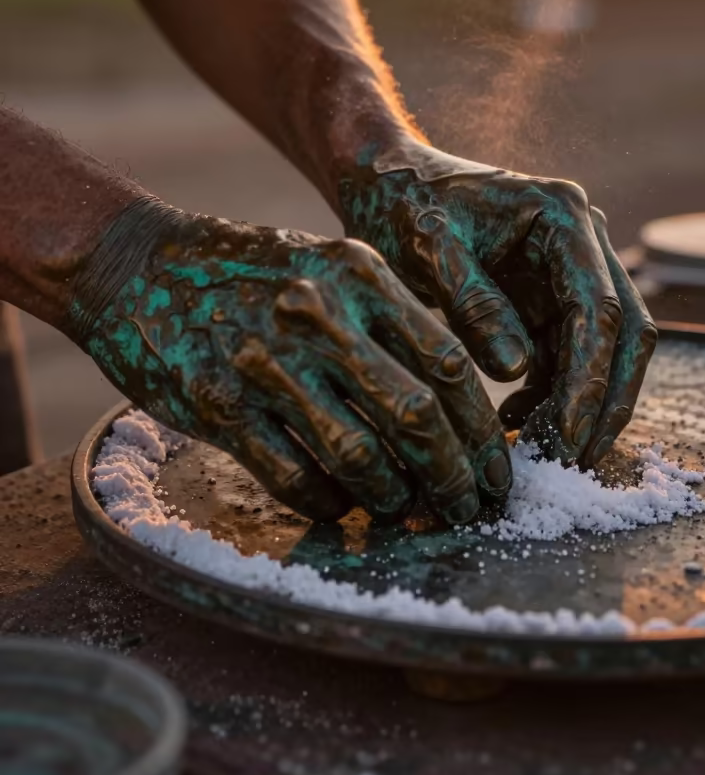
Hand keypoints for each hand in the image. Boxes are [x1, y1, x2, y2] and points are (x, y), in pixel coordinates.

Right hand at [70, 200, 511, 524]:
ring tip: (405, 510)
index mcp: (358, 274)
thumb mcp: (328, 265)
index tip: (497, 468)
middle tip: (468, 509)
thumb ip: (389, 318)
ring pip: (359, 453)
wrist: (138, 265)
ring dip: (393, 495)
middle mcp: (319, 314)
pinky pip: (293, 474)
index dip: (483, 429)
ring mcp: (267, 361)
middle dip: (454, 476)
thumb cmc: (250, 272)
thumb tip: (454, 400)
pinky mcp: (220, 405)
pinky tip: (340, 505)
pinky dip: (328, 502)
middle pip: (416, 415)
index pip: (448, 362)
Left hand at [339, 144, 656, 466]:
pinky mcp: (549, 296)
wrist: (385, 182)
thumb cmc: (401, 203)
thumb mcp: (427, 248)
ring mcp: (569, 269)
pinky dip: (552, 394)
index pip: (597, 308)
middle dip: (604, 400)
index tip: (567, 437)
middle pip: (622, 331)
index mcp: (562, 215)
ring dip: (579, 403)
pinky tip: (516, 424)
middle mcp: (580, 240)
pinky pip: (568, 355)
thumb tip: (515, 370)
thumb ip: (472, 303)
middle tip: (570, 460)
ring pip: (602, 350)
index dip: (589, 380)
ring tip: (537, 450)